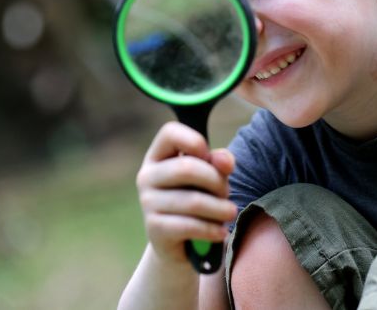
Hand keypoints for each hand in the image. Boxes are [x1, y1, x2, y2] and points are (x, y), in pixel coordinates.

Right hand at [135, 121, 237, 264]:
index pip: (170, 132)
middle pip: (187, 168)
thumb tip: (224, 161)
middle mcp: (146, 176)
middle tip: (227, 194)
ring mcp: (147, 203)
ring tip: (230, 213)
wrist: (181, 245)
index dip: (195, 141)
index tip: (208, 157)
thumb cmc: (197, 200)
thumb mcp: (210, 178)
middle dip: (216, 181)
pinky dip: (212, 229)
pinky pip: (189, 226)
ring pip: (193, 201)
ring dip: (220, 209)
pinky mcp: (154, 229)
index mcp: (158, 156)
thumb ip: (219, 164)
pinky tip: (221, 232)